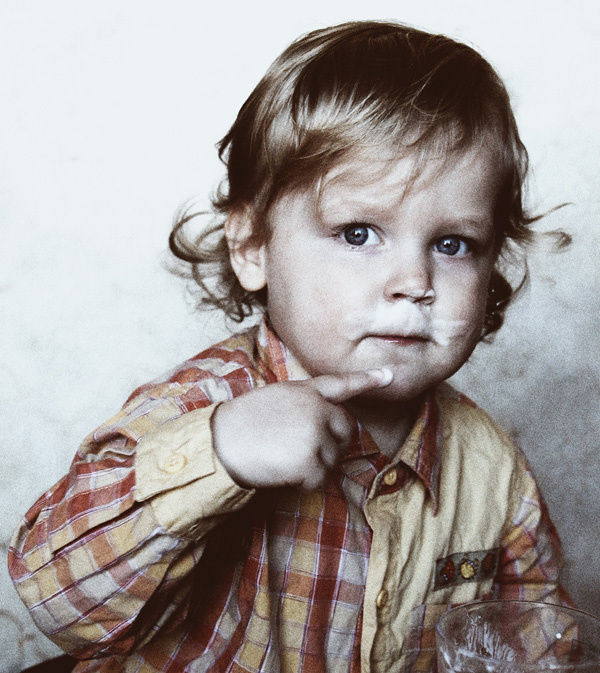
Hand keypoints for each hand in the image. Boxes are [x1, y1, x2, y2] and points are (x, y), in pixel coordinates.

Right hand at [212, 369, 392, 489]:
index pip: (341, 384)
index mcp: (306, 391)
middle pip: (345, 431)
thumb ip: (303, 402)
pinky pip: (319, 479)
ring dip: (313, 464)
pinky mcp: (310, 460)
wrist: (221, 442)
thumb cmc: (242, 422)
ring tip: (281, 454)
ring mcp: (315, 433)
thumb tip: (325, 420)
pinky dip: (303, 481)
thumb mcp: (275, 397)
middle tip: (297, 446)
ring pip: (332, 458)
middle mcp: (316, 408)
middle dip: (330, 443)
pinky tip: (281, 469)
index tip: (390, 375)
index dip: (367, 379)